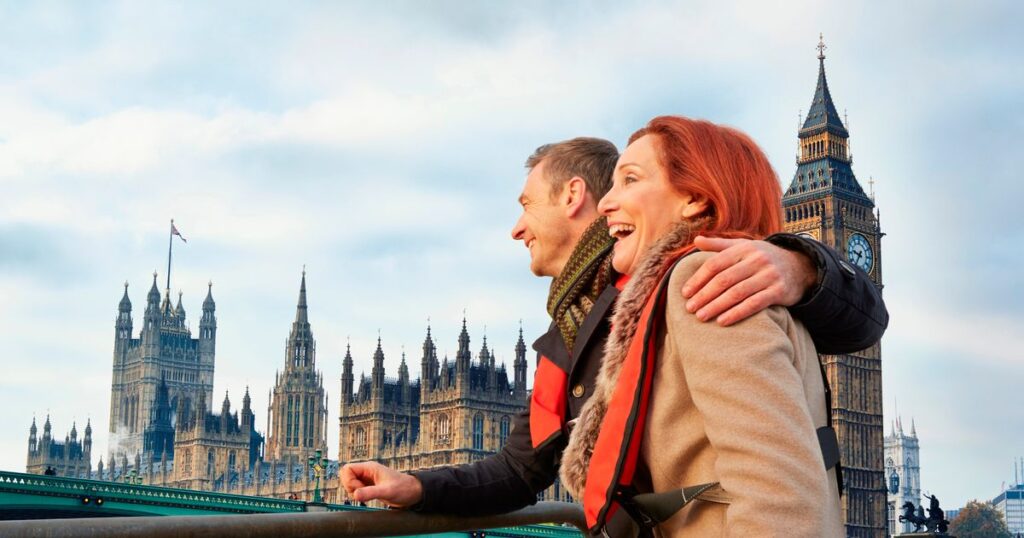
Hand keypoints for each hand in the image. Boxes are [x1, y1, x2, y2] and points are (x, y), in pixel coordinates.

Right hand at [341, 461, 422, 507]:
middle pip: (346, 476)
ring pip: (350, 483)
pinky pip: (356, 489)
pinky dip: (358, 495)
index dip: (349, 481)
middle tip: (363, 493)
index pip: (347, 469)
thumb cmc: (403, 489)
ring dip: (354, 492)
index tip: (359, 489)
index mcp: (369, 468)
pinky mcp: (369, 486)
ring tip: (368, 496)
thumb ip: (371, 493)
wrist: (413, 493)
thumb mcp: (387, 491)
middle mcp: (366, 472)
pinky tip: (369, 498)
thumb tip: (355, 495)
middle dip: (350, 487)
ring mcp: (367, 479)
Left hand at [682, 236, 817, 325]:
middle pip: (724, 280)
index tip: (685, 293)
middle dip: (704, 295)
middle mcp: (757, 260)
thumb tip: (696, 240)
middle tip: (690, 308)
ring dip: (716, 306)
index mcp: (744, 248)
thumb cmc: (762, 258)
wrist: (799, 267)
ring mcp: (769, 275)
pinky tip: (722, 321)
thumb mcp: (743, 247)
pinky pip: (754, 304)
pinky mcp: (779, 291)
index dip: (698, 279)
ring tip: (701, 316)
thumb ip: (719, 245)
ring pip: (737, 293)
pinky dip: (737, 313)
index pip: (715, 264)